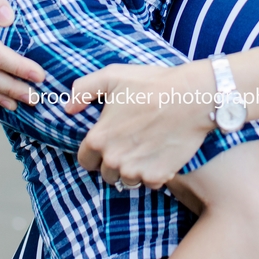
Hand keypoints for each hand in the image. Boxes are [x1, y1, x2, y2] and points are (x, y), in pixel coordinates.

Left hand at [66, 62, 214, 188]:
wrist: (190, 97)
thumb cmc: (152, 84)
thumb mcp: (113, 76)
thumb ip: (84, 90)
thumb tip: (68, 107)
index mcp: (99, 138)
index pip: (85, 160)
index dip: (95, 151)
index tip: (108, 141)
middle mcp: (114, 160)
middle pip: (106, 173)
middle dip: (115, 160)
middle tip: (131, 141)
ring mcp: (136, 171)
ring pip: (127, 180)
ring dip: (133, 168)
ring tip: (146, 146)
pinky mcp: (157, 176)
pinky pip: (149, 182)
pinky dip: (154, 172)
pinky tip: (160, 152)